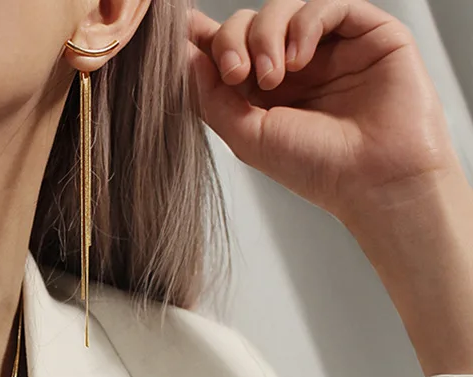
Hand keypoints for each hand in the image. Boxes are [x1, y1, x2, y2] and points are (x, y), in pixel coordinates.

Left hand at [187, 0, 461, 222]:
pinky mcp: (367, 33)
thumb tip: (183, 56)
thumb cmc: (317, 168)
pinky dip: (305, 24)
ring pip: (283, 8)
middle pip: (248, 24)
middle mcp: (294, 67)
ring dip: (266, 35)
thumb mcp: (247, 137)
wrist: (376, 180)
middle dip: (232, 40)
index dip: (204, 38)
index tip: (180, 32)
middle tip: (235, 73)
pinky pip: (328, 5)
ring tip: (272, 76)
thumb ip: (211, 98)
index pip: (229, 51)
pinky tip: (299, 60)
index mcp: (263, 93)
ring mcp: (330, 48)